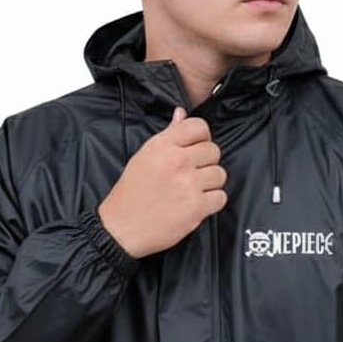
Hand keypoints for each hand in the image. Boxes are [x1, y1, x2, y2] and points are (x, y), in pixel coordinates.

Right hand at [97, 106, 227, 258]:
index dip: (202, 137)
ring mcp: (189, 184)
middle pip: (214, 151)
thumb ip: (168, 134)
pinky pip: (221, 197)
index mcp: (163, 145)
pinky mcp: (196, 207)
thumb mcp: (144, 156)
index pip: (199, 127)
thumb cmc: (130, 193)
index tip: (197, 147)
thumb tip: (181, 113)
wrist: (121, 227)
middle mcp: (178, 161)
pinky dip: (212, 202)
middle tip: (192, 173)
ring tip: (193, 189)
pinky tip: (196, 203)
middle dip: (206, 162)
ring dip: (210, 183)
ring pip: (220, 174)